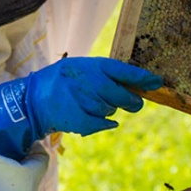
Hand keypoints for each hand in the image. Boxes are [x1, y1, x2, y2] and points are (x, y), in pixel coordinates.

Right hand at [0, 57, 162, 160]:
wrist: (33, 99)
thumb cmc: (64, 82)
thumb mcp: (82, 68)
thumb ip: (106, 74)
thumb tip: (138, 87)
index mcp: (91, 65)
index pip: (122, 70)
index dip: (142, 78)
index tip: (157, 82)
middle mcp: (88, 81)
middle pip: (121, 95)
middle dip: (131, 101)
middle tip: (134, 104)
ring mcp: (82, 100)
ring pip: (109, 110)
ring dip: (107, 110)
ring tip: (90, 104)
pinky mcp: (77, 118)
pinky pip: (101, 124)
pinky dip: (103, 124)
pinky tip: (96, 119)